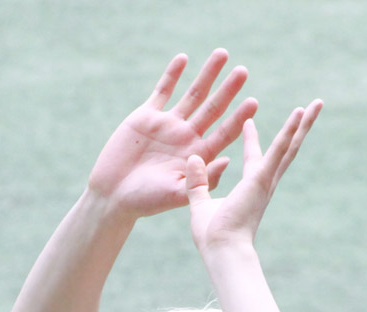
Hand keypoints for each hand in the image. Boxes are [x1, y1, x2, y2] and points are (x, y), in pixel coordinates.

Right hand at [88, 49, 257, 217]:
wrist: (113, 195)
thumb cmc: (145, 202)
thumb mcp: (177, 194)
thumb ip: (202, 180)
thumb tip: (229, 161)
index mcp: (197, 157)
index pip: (224, 133)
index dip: (238, 118)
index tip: (253, 102)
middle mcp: (186, 138)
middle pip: (213, 109)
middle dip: (228, 90)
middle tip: (244, 72)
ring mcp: (168, 125)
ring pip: (192, 94)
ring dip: (207, 75)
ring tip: (223, 54)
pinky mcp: (146, 117)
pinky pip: (163, 91)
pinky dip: (173, 75)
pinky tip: (184, 58)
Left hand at [185, 100, 322, 255]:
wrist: (222, 251)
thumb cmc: (212, 238)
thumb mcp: (200, 203)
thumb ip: (197, 181)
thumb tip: (192, 158)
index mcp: (249, 190)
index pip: (253, 159)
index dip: (251, 141)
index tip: (248, 123)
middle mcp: (263, 184)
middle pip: (284, 151)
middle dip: (296, 130)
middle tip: (307, 111)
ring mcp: (265, 181)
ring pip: (289, 146)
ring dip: (302, 125)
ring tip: (317, 103)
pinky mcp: (262, 178)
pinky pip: (278, 150)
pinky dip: (289, 131)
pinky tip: (300, 113)